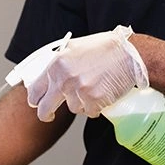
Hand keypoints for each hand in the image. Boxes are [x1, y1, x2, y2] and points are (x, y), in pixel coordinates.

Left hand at [26, 25, 148, 120]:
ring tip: (92, 88)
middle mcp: (64, 79)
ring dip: (80, 103)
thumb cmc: (104, 48)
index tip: (38, 103)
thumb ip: (59, 63)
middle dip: (46, 114)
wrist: (129, 54)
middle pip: (45, 108)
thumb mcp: (74, 48)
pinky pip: (89, 112)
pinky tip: (101, 94)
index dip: (35, 99)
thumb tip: (48, 76)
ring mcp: (79, 91)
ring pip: (72, 108)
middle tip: (50, 115)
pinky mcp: (94, 101)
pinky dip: (94, 107)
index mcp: (56, 65)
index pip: (35, 90)